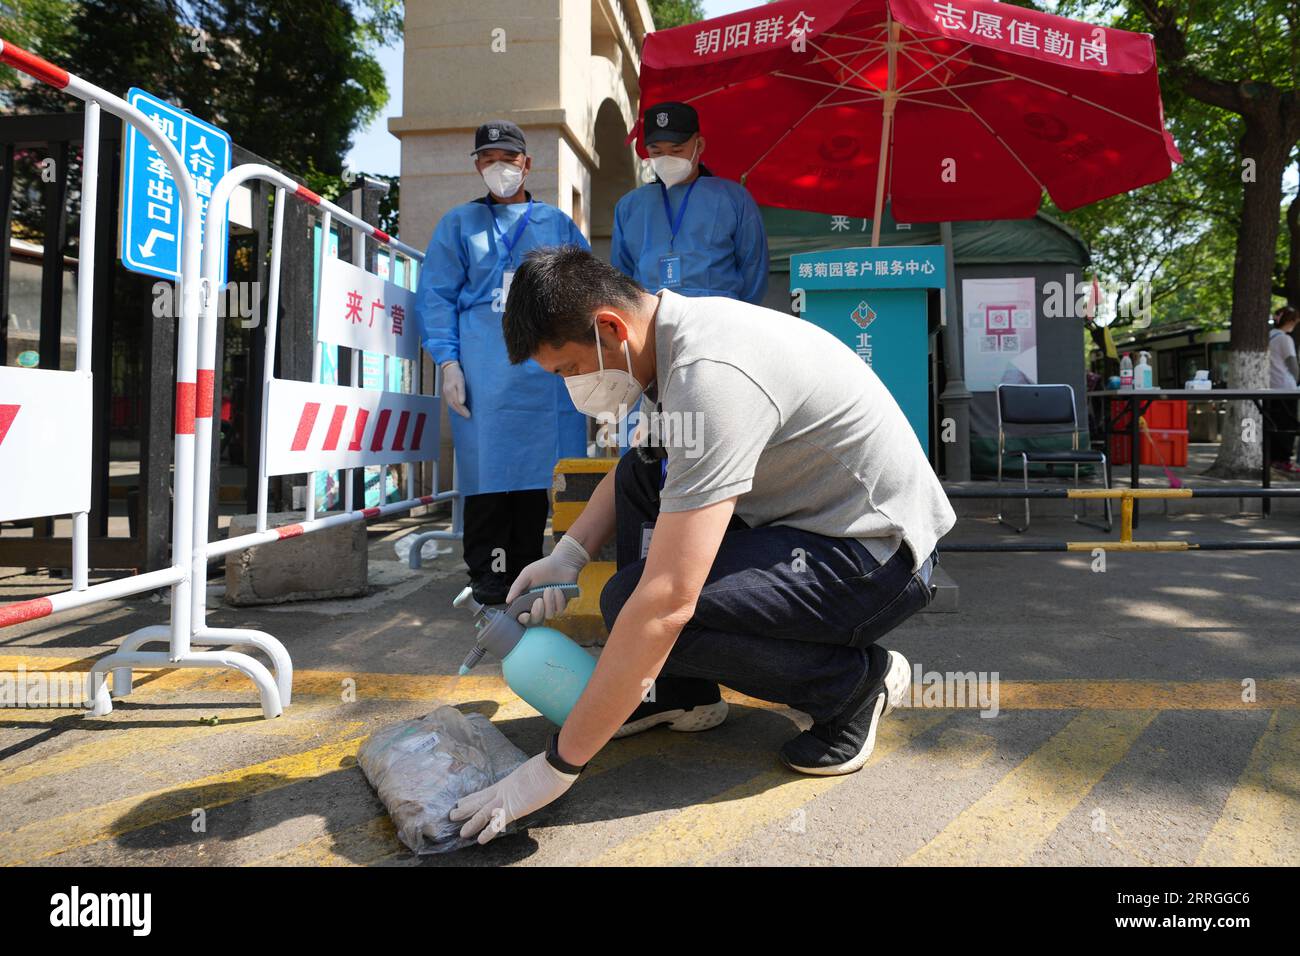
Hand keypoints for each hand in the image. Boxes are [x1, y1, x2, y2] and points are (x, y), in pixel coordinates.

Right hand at [441, 361, 469, 418]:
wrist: (450, 367)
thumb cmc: (457, 373)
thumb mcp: (461, 381)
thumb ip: (461, 392)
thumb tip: (462, 403)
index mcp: (450, 391)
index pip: (457, 404)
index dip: (463, 410)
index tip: (469, 415)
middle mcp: (447, 393)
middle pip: (454, 405)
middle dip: (461, 412)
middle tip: (468, 416)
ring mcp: (446, 392)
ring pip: (451, 404)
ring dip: (457, 410)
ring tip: (464, 414)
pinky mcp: (446, 391)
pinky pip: (450, 401)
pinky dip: (454, 406)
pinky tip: (458, 407)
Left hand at [449, 752, 577, 844]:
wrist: (554, 766)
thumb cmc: (549, 767)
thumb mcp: (532, 772)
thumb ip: (526, 779)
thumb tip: (529, 781)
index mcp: (507, 782)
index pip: (486, 792)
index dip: (473, 797)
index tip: (462, 800)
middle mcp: (503, 790)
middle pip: (479, 800)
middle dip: (466, 808)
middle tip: (453, 814)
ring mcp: (506, 799)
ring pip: (483, 812)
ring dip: (471, 822)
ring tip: (461, 832)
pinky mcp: (514, 808)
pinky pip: (498, 823)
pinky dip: (489, 832)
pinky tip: (480, 840)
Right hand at [507, 534, 589, 624]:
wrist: (562, 562)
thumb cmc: (543, 567)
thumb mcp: (527, 574)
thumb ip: (517, 587)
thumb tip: (508, 600)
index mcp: (527, 600)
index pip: (524, 616)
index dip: (523, 619)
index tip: (524, 614)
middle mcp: (539, 605)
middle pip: (536, 620)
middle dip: (537, 612)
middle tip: (538, 600)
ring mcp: (551, 606)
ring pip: (549, 615)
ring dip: (549, 601)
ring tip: (550, 588)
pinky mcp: (562, 605)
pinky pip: (560, 609)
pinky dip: (559, 599)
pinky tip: (558, 589)